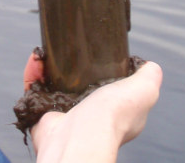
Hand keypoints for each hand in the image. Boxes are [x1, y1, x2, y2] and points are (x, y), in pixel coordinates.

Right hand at [30, 61, 161, 162]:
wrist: (78, 137)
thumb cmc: (112, 115)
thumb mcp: (143, 91)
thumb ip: (149, 78)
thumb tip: (151, 66)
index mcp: (111, 109)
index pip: (106, 86)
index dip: (99, 66)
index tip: (93, 48)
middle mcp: (87, 113)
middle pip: (75, 81)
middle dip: (68, 63)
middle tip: (64, 47)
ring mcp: (63, 113)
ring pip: (52, 82)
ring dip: (47, 65)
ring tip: (47, 51)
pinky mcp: (42, 113)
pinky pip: (34, 88)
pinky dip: (32, 73)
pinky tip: (37, 58)